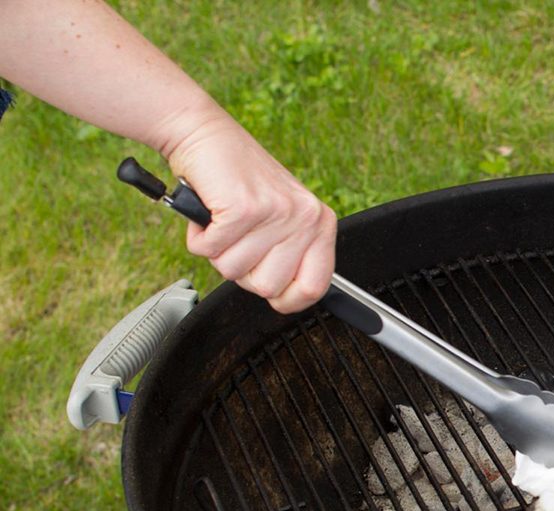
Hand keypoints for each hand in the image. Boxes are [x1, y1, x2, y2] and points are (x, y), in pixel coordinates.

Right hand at [163, 113, 335, 312]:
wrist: (204, 133)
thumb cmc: (238, 179)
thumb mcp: (281, 217)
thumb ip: (290, 253)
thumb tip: (286, 297)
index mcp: (320, 223)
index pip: (316, 287)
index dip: (288, 300)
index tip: (273, 295)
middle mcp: (305, 218)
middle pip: (268, 287)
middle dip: (243, 271)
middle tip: (238, 240)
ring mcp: (276, 213)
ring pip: (235, 272)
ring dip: (218, 252)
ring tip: (224, 222)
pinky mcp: (244, 208)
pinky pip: (211, 251)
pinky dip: (199, 238)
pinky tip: (209, 215)